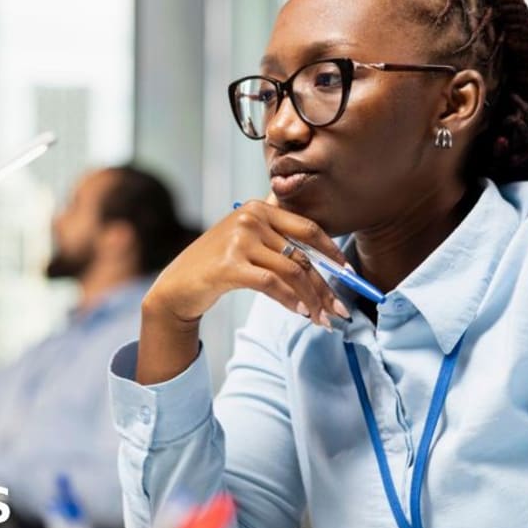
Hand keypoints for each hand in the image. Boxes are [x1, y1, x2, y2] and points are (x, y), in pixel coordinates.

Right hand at [136, 200, 349, 383]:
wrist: (178, 286)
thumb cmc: (218, 266)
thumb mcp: (248, 243)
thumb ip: (279, 243)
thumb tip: (327, 264)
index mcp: (259, 208)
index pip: (308, 228)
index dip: (332, 253)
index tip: (349, 275)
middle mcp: (251, 218)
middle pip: (302, 254)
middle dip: (326, 285)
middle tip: (340, 310)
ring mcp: (239, 240)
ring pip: (292, 271)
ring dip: (312, 299)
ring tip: (322, 319)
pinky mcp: (230, 265)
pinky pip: (272, 284)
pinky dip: (291, 300)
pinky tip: (301, 313)